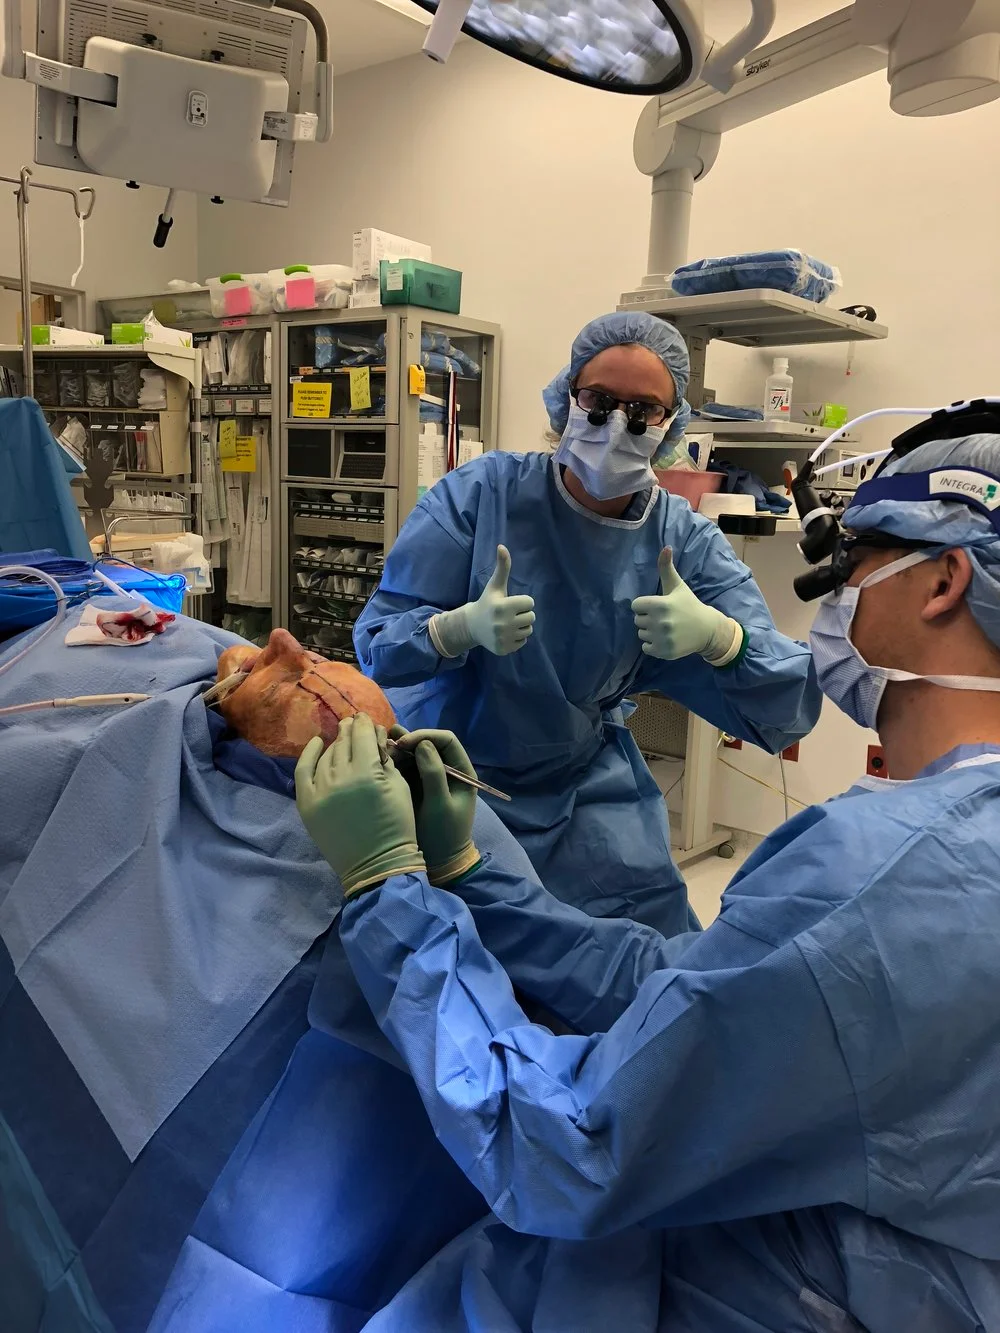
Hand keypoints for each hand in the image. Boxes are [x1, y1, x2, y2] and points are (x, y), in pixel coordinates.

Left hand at [295, 713, 425, 897]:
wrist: (377, 864)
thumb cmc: (397, 825)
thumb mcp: (399, 786)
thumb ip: (384, 757)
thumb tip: (373, 734)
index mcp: (368, 773)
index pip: (363, 735)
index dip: (366, 724)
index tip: (368, 719)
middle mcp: (341, 778)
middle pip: (344, 742)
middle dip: (351, 730)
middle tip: (355, 724)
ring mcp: (320, 791)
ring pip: (327, 754)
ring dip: (336, 743)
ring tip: (343, 739)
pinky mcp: (307, 804)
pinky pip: (303, 771)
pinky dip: (309, 754)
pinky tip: (317, 743)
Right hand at [392, 726, 480, 885]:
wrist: (440, 862)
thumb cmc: (445, 834)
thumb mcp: (440, 805)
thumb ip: (433, 774)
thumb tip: (423, 744)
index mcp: (461, 771)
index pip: (446, 740)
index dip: (425, 735)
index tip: (404, 743)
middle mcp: (446, 769)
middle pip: (427, 743)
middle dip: (407, 742)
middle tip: (385, 745)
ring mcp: (429, 776)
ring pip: (413, 754)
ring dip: (397, 751)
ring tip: (379, 751)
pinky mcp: (415, 786)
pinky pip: (404, 768)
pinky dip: (393, 763)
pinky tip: (378, 763)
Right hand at [428, 545, 535, 657]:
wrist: (471, 626)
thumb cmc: (487, 603)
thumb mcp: (495, 585)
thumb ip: (502, 567)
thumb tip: (502, 546)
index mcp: (502, 607)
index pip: (530, 603)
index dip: (522, 602)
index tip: (509, 603)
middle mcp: (503, 624)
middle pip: (531, 617)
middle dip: (522, 614)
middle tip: (508, 614)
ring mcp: (503, 638)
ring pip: (528, 630)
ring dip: (521, 626)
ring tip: (507, 623)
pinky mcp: (504, 649)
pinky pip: (523, 642)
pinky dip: (516, 638)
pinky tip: (505, 634)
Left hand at [632, 548, 743, 665]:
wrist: (707, 630)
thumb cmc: (689, 605)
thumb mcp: (677, 586)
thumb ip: (667, 568)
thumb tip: (666, 547)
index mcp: (660, 604)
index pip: (636, 605)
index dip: (645, 606)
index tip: (658, 607)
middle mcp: (660, 622)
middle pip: (638, 620)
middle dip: (648, 618)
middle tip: (665, 618)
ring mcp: (662, 638)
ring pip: (641, 634)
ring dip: (650, 632)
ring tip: (666, 628)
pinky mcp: (664, 651)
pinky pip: (646, 648)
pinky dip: (653, 645)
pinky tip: (665, 639)